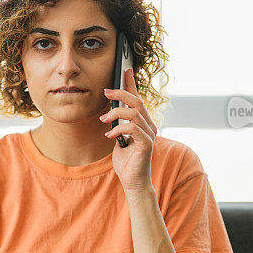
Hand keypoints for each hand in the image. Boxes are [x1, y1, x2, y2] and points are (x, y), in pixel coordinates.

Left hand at [100, 67, 158, 193]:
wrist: (133, 183)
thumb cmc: (127, 162)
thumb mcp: (119, 140)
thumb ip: (119, 126)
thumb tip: (109, 114)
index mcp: (143, 123)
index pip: (138, 99)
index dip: (131, 84)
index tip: (125, 70)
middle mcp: (149, 126)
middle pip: (137, 101)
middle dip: (121, 93)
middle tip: (106, 92)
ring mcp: (149, 135)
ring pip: (134, 113)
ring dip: (116, 114)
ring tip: (103, 120)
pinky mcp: (146, 144)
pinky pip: (133, 129)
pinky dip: (119, 129)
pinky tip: (109, 135)